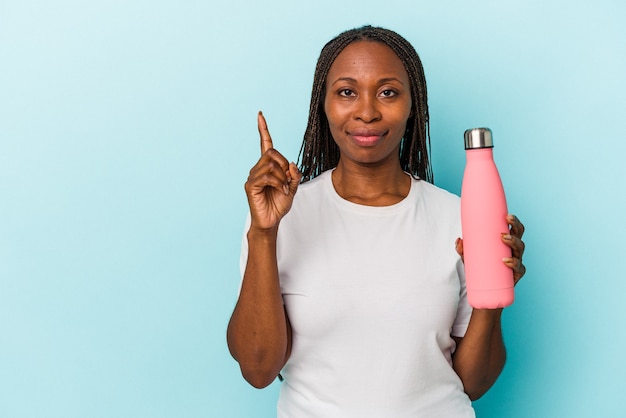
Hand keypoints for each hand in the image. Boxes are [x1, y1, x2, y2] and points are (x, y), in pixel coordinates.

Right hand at [244, 112, 301, 231]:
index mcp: (267, 166)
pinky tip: (281, 191)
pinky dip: (278, 183)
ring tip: (284, 189)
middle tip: (288, 180)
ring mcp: (253, 176)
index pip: (265, 144)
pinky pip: (267, 176)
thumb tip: (291, 164)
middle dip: (283, 164)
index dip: (263, 130)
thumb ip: (294, 175)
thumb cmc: (279, 204)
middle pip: (272, 153)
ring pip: (270, 165)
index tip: (260, 115)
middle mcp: (258, 168)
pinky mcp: (251, 185)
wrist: (271, 220)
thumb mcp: (293, 187)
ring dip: (282, 177)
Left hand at [455, 214, 525, 285]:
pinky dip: (513, 263)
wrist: (485, 289)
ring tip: (504, 239)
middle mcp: (514, 250)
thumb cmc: (481, 268)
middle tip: (505, 223)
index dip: (514, 221)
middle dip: (515, 227)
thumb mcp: (470, 257)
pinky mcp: (516, 274)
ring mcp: (516, 261)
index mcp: (506, 243)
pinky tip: (506, 261)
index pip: (514, 229)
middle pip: (519, 236)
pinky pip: (519, 268)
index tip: (507, 216)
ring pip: (520, 249)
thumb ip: (463, 249)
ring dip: (513, 242)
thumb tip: (458, 240)